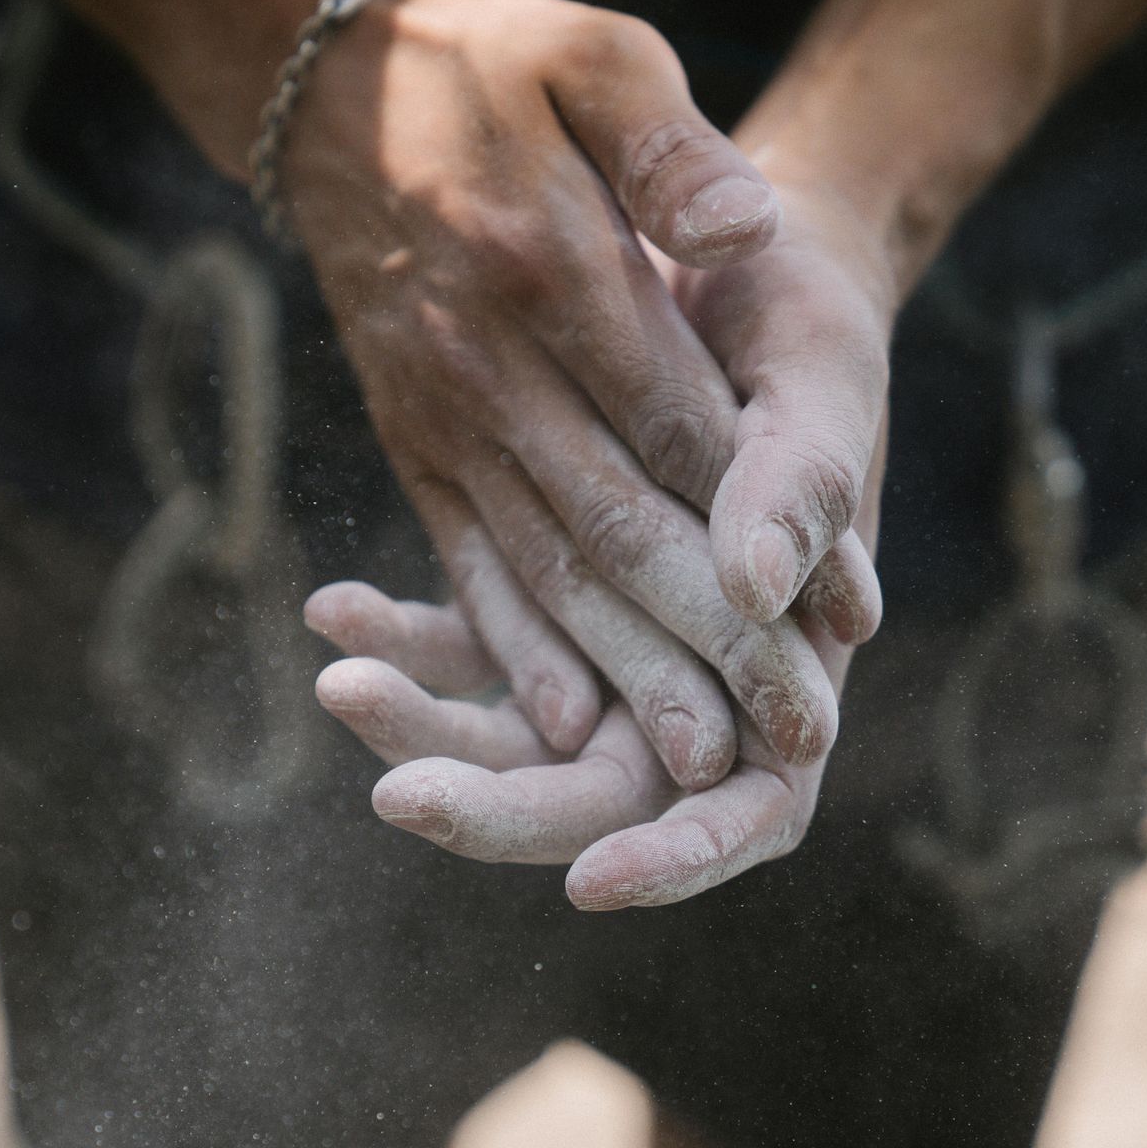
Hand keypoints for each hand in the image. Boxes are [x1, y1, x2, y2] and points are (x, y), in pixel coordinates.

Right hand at [278, 0, 879, 783]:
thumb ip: (672, 151)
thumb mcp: (592, 56)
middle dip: (706, 645)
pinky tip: (554, 720)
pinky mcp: (412, 442)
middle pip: (618, 531)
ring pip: (543, 568)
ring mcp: (442, 414)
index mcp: (551, 275)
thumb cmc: (486, 59)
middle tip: (778, 741)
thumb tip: (747, 234)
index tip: (825, 633)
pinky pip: (463, 560)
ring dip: (620, 674)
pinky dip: (511, 645)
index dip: (754, 538)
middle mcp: (491, 367)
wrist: (328, 87)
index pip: (676, 432)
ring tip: (691, 762)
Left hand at [304, 192, 895, 905]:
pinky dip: (403, 635)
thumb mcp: (816, 380)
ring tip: (341, 674)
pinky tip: (331, 602)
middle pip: (598, 799)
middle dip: (496, 804)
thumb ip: (798, 480)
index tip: (585, 879)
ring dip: (425, 720)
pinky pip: (468, 645)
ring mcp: (608, 647)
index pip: (749, 812)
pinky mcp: (541, 593)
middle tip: (395, 790)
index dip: (677, 856)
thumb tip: (754, 586)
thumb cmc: (802, 323)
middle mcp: (698, 680)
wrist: (724, 269)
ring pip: (511, 737)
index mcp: (792, 665)